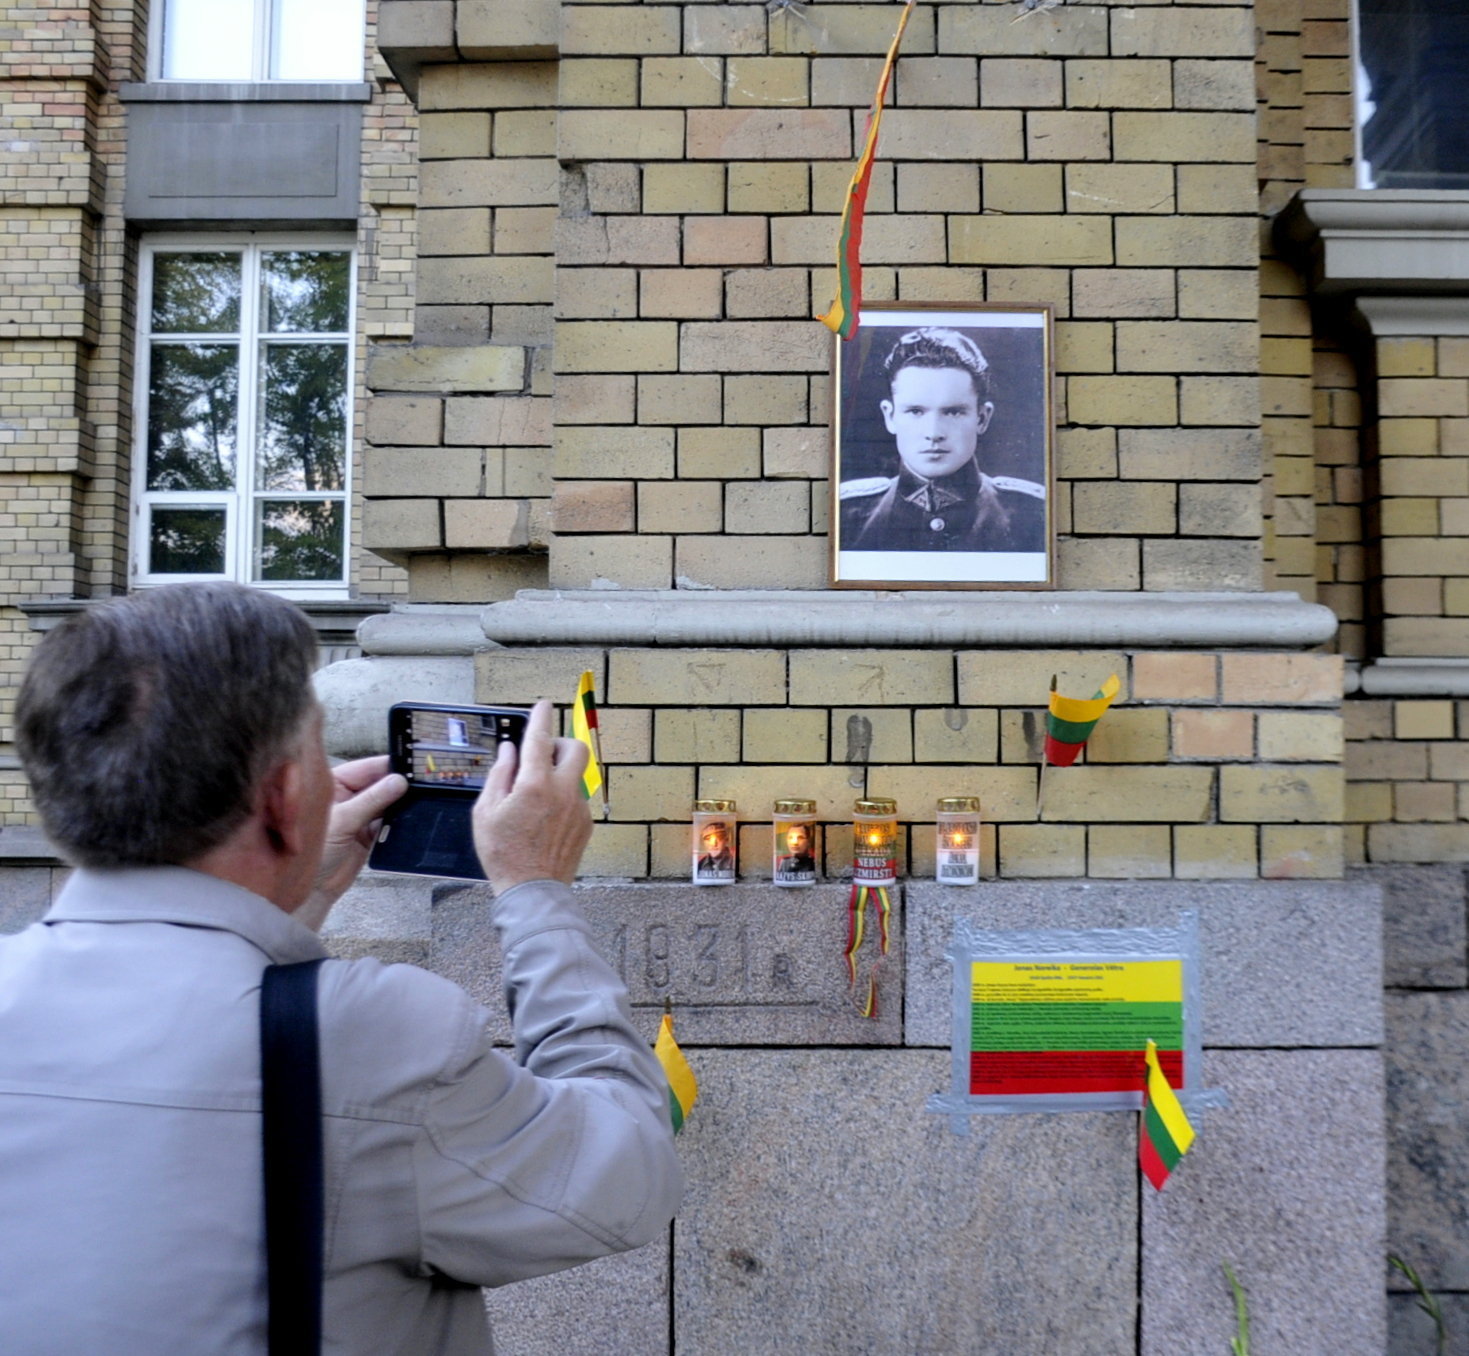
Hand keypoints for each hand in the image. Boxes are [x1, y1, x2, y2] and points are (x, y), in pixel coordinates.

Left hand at [299, 756, 405, 930]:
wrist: (314, 889)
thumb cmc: (313, 852)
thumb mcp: (342, 821)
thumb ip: (371, 800)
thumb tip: (398, 782)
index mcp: (335, 784)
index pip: (367, 768)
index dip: (389, 767)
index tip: (412, 767)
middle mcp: (349, 796)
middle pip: (380, 784)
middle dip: (398, 786)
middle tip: (419, 786)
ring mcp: (360, 815)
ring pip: (388, 803)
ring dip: (400, 805)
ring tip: (415, 803)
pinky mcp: (370, 833)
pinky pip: (390, 822)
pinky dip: (398, 823)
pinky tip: (406, 821)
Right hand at [473, 699, 592, 894]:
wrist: (532, 890)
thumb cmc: (504, 854)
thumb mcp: (486, 811)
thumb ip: (499, 775)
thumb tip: (509, 751)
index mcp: (535, 784)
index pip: (540, 738)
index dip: (541, 717)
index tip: (543, 705)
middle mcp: (563, 790)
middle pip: (575, 748)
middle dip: (560, 743)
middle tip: (542, 754)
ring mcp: (578, 807)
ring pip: (575, 774)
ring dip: (559, 774)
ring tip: (536, 796)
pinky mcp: (586, 823)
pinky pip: (576, 798)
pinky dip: (563, 797)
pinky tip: (545, 817)